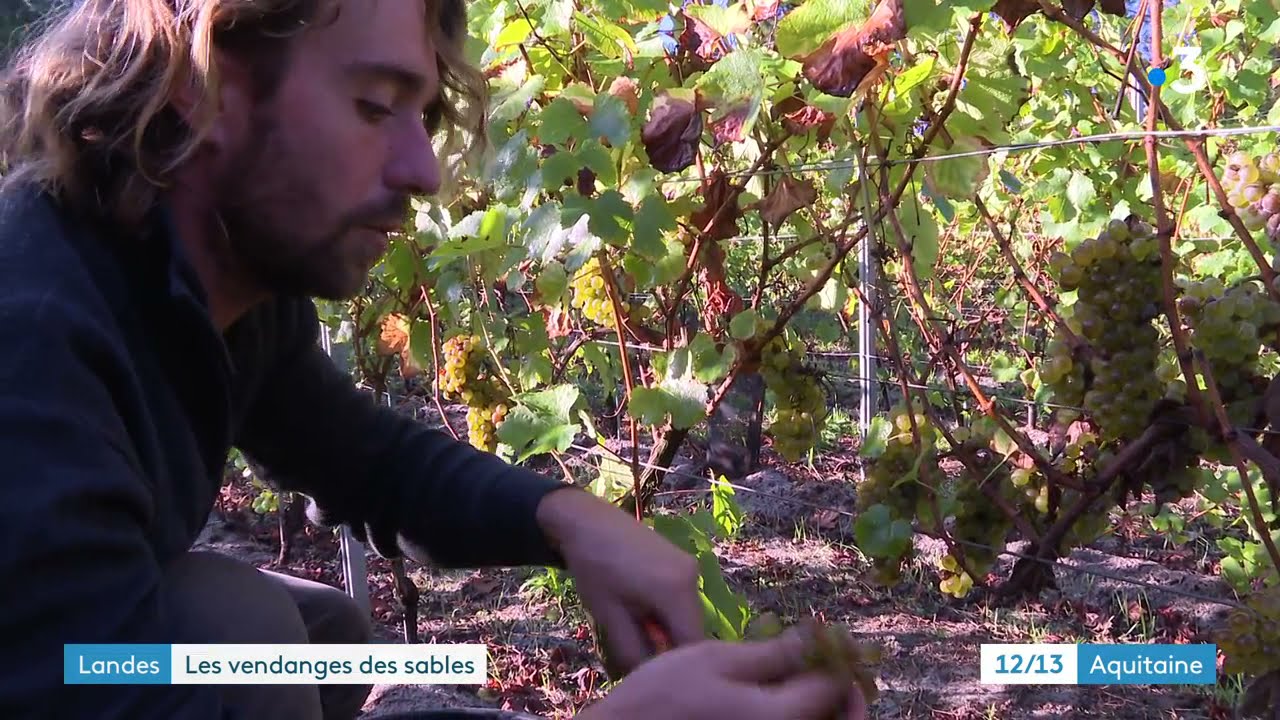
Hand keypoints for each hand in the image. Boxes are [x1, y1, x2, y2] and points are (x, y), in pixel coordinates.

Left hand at [536, 487, 703, 671]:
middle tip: (637, 647)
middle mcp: (693, 578)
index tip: (649, 670)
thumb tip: (647, 677)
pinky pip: (683, 598)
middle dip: (669, 645)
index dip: (672, 663)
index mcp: (677, 592)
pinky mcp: (683, 561)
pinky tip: (640, 606)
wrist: (586, 521)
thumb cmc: (594, 568)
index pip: (691, 645)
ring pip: (687, 615)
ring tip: (635, 623)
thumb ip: (633, 652)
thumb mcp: (609, 616)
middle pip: (692, 629)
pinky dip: (667, 611)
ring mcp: (691, 566)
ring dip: (667, 627)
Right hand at [576, 622, 867, 719]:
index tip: (834, 638)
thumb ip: (773, 654)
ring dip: (824, 706)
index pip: (835, 687)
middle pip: (839, 717)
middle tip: (834, 667)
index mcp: (781, 718)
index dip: (840, 658)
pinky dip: (797, 715)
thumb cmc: (663, 695)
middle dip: (844, 693)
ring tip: (808, 679)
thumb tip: (818, 637)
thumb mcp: (716, 660)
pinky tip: (780, 699)